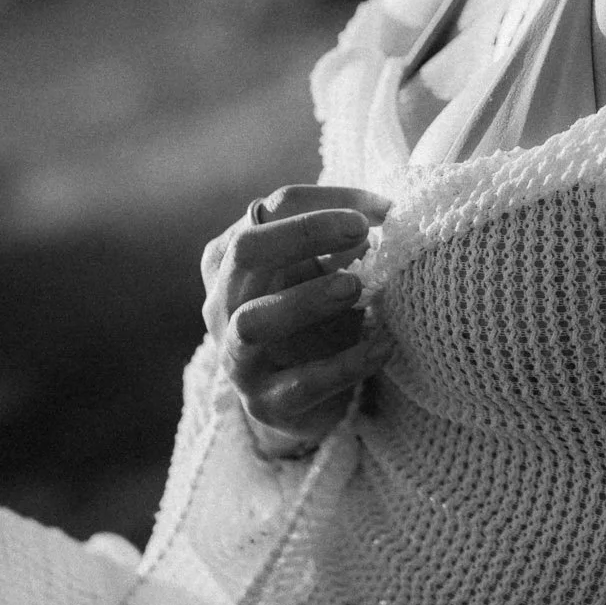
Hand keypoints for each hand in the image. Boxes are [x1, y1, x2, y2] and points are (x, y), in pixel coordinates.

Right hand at [202, 184, 392, 455]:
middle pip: (247, 251)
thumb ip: (339, 242)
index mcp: (232, 258)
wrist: (302, 398)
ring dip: (306, 298)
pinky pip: (299, 384)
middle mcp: (223, 303)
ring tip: (356, 287)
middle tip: (361, 230)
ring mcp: (237, 355)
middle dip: (306, 232)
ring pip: (253, 321)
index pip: (270, 209)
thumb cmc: (314, 313)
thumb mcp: (318, 269)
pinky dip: (345, 364)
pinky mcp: (264, 403)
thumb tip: (379, 215)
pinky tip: (382, 345)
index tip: (382, 207)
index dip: (327, 201)